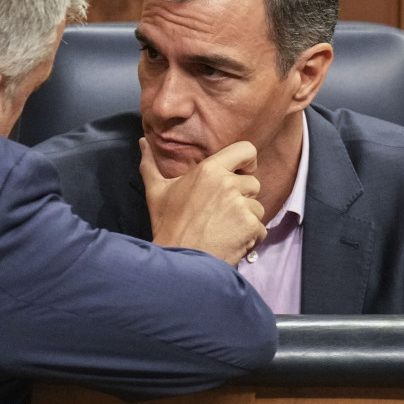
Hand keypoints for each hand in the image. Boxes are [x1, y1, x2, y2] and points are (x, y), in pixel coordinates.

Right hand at [139, 138, 266, 264]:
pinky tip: (231, 242)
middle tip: (222, 213)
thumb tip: (142, 142)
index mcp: (209, 170)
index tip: (241, 172)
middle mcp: (228, 184)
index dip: (247, 161)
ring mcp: (242, 206)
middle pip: (253, 183)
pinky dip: (250, 238)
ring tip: (224, 230)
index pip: (246, 150)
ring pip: (257, 208)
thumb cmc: (167, 226)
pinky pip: (260, 229)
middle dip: (243, 197)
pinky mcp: (251, 227)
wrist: (179, 260)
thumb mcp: (156, 192)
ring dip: (246, 219)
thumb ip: (150, 164)